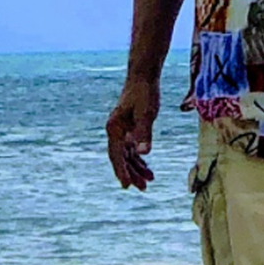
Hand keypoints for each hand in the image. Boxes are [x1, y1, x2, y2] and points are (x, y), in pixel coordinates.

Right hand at [105, 76, 159, 190]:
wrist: (143, 76)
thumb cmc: (144, 93)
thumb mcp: (147, 113)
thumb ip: (145, 133)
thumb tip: (143, 153)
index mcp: (114, 129)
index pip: (116, 156)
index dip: (121, 172)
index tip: (127, 186)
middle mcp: (115, 131)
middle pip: (120, 158)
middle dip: (131, 173)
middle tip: (143, 188)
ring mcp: (121, 129)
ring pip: (126, 154)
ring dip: (136, 167)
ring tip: (149, 180)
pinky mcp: (129, 127)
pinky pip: (131, 148)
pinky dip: (138, 157)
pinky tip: (146, 165)